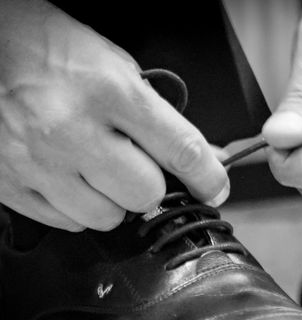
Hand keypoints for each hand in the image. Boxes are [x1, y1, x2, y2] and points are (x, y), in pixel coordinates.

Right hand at [0, 0, 228, 231]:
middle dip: (151, 184)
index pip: (180, 150)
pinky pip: (68, 222)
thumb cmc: (45, 48)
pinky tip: (70, 178)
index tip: (215, 187)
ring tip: (98, 170)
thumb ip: (159, 116)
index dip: (208, 177)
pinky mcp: (12, 183)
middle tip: (137, 166)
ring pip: (108, 217)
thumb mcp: (114, 66)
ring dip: (113, 199)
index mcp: (108, 91)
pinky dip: (78, 207)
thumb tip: (203, 156)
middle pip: (146, 194)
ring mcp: (38, 160)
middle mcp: (71, 128)